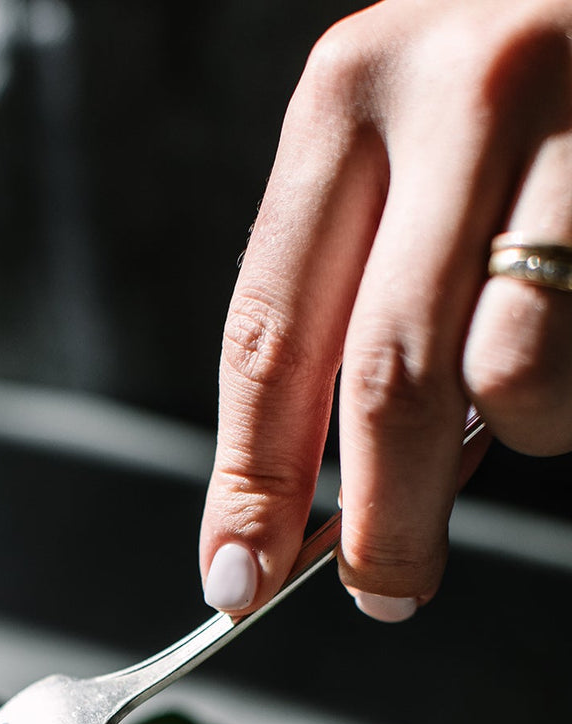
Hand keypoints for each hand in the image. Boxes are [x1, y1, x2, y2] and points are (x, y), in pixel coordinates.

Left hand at [199, 0, 571, 622]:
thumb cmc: (513, 88)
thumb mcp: (401, 147)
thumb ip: (356, 293)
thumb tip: (322, 500)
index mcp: (349, 95)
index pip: (269, 332)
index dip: (250, 480)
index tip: (238, 577)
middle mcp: (460, 93)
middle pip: (389, 378)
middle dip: (382, 520)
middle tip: (381, 588)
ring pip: (518, 374)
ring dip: (520, 430)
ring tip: (533, 386)